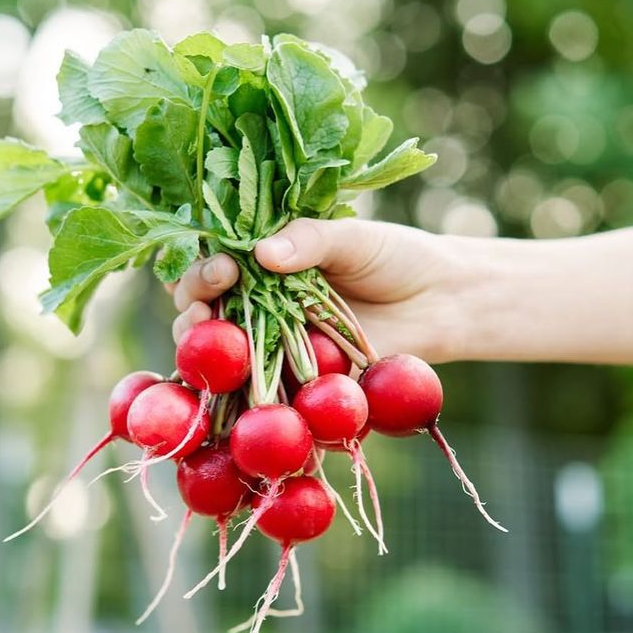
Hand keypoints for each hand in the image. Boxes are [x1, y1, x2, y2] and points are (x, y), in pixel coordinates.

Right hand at [169, 218, 477, 363]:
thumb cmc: (395, 257)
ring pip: (222, 353)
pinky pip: (260, 389)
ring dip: (204, 353)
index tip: (222, 267)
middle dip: (193, 308)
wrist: (439, 302)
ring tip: (207, 346)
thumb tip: (261, 253)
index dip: (202, 269)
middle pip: (204, 310)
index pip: (214, 265)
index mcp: (264, 262)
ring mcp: (274, 343)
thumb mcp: (352, 238)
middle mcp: (259, 303)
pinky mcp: (295, 379)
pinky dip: (240, 394)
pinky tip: (229, 391)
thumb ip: (310, 240)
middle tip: (200, 308)